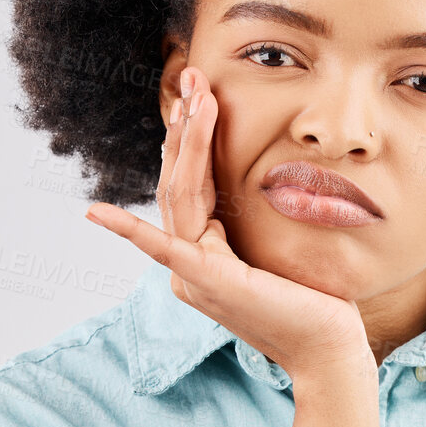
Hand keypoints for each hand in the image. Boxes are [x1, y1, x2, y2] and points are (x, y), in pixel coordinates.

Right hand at [85, 66, 372, 383]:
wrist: (329, 350)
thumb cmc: (317, 304)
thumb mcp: (283, 246)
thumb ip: (261, 219)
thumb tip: (275, 179)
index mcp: (204, 257)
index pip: (192, 187)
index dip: (193, 138)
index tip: (201, 93)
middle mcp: (189, 266)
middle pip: (179, 184)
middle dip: (185, 127)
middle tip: (193, 77)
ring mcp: (193, 275)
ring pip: (179, 196)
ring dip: (184, 143)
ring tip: (193, 98)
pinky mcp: (206, 282)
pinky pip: (164, 247)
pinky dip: (128, 230)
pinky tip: (96, 213)